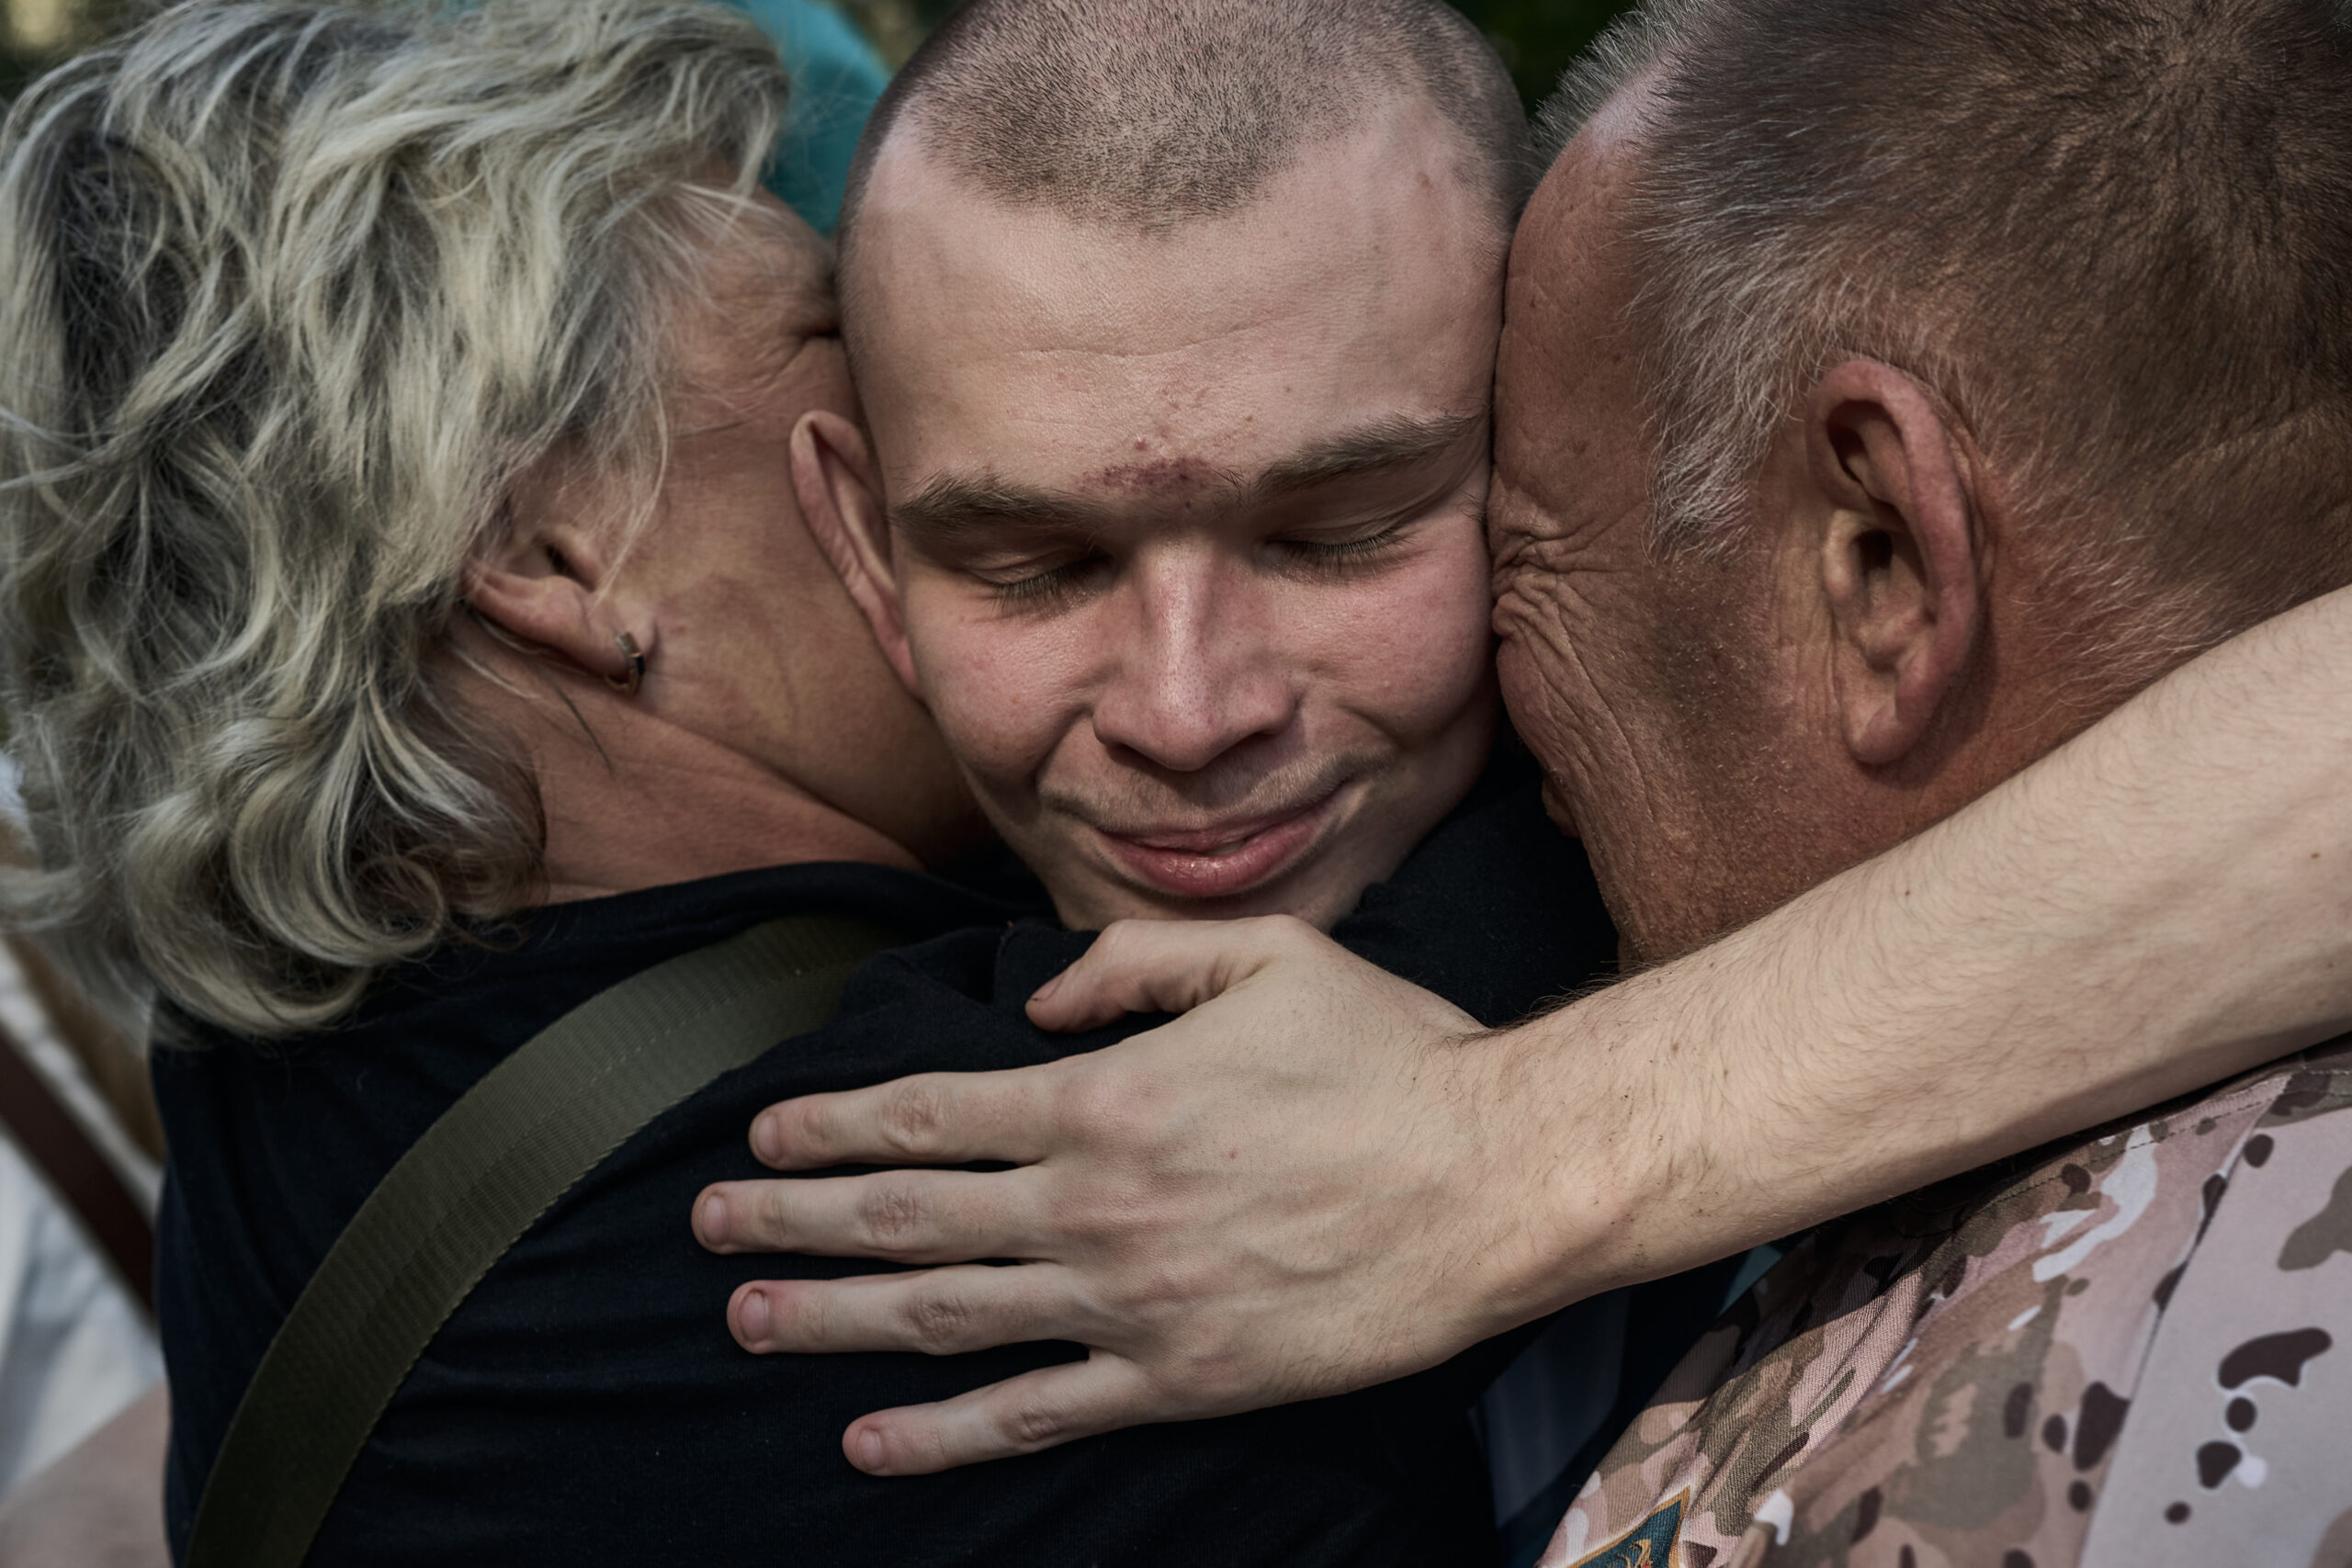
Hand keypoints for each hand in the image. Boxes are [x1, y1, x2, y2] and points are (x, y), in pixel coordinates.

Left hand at [692, 916, 1632, 1475]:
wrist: (1496, 1184)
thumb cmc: (1389, 1059)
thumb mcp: (1267, 956)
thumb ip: (1135, 963)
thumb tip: (1041, 1004)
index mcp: (1106, 1097)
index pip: (928, 1114)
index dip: (831, 1129)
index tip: (761, 1142)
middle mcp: (1094, 1205)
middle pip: (907, 1219)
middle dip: (792, 1223)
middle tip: (704, 1231)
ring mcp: (1130, 1302)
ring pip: (944, 1317)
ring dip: (832, 1320)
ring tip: (746, 1319)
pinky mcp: (1179, 1376)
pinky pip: (1035, 1413)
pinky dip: (943, 1433)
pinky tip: (869, 1441)